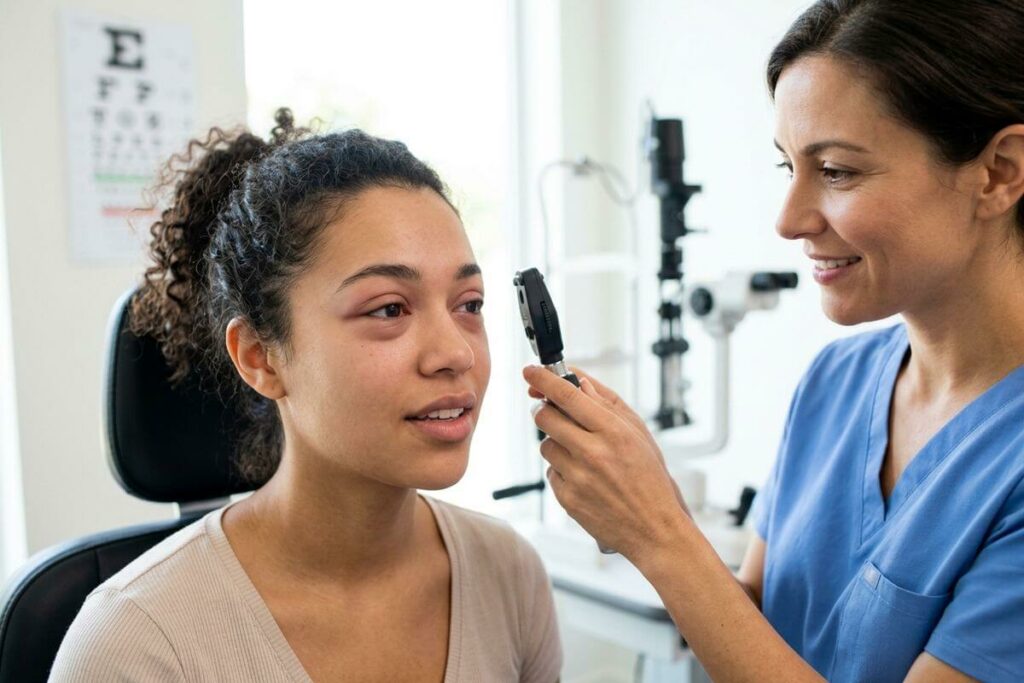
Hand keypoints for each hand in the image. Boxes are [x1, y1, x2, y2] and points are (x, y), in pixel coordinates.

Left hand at [523, 364, 690, 558]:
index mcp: (613, 432)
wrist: (654, 529)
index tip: (530, 371)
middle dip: (546, 411)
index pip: (568, 396)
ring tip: (582, 455)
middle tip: (554, 413)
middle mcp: (593, 453)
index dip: (544, 379)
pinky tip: (585, 478)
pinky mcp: (567, 499)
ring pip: (545, 445)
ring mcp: (578, 478)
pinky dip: (562, 470)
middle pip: (545, 417)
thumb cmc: (650, 480)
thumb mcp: (639, 435)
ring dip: (557, 444)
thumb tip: (579, 382)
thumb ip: (607, 405)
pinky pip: (550, 472)